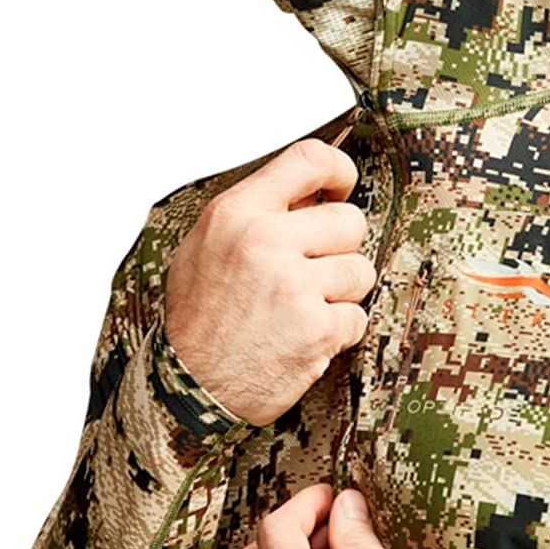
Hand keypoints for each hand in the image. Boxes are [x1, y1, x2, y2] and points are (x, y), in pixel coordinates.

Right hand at [163, 137, 376, 426]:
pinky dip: (338, 332)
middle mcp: (265, 242)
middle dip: (339, 248)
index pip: (309, 159)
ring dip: (340, 293)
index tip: (341, 187)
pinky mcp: (317, 329)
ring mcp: (294, 286)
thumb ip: (256, 213)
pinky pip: (357, 317)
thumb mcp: (205, 246)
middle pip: (350, 220)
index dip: (338, 171)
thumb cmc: (198, 318)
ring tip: (301, 308)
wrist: (188, 389)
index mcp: (236, 213)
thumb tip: (312, 191)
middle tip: (311, 272)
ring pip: (361, 270)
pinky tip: (303, 338)